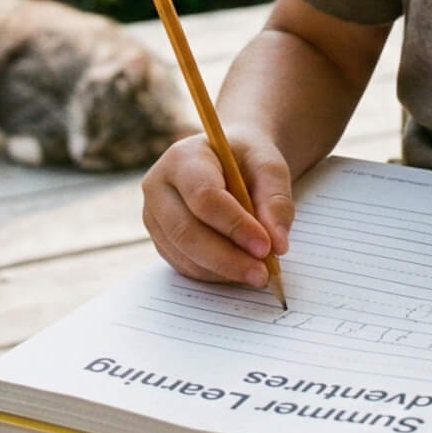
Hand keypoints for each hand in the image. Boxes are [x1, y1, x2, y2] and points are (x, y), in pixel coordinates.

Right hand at [140, 131, 294, 289]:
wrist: (229, 163)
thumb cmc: (247, 161)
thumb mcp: (270, 167)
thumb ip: (276, 201)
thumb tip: (277, 244)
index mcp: (184, 158)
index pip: (204, 196)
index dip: (235, 225)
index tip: (266, 246)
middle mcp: (159, 186)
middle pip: (186, 231)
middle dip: (227, 258)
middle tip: (263, 273)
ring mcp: (154, 216)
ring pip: (184, 254)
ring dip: (223, 270)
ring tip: (258, 273)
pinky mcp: (160, 240)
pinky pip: (183, 265)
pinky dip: (215, 274)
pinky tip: (239, 269)